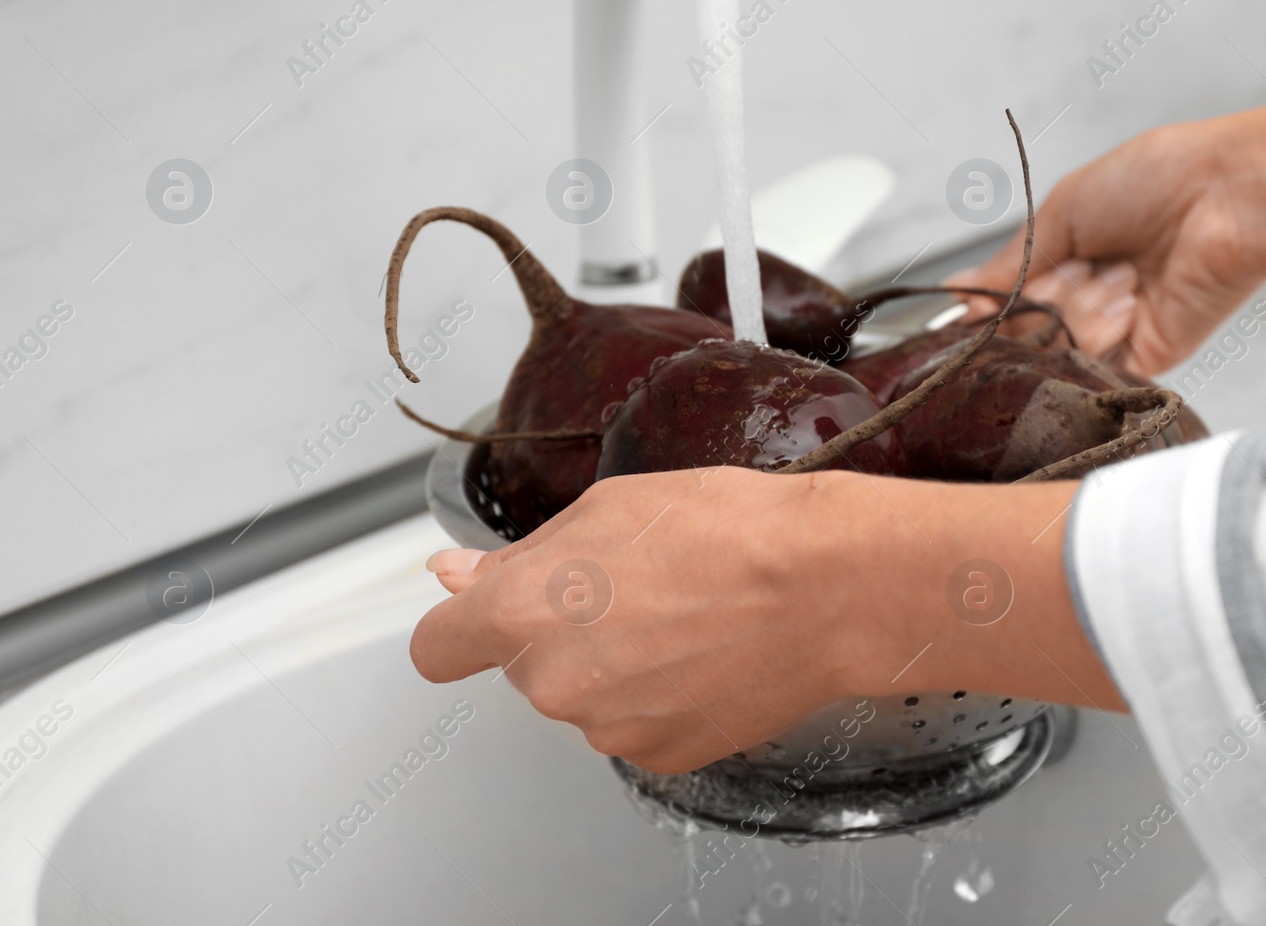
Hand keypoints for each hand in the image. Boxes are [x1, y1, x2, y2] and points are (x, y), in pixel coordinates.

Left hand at [410, 467, 1119, 773]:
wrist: (828, 588)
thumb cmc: (729, 529)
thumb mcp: (608, 507)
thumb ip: (522, 555)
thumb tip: (459, 576)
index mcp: (523, 612)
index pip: (437, 648)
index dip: (460, 625)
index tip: (482, 611)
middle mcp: (552, 684)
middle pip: (523, 665)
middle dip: (559, 629)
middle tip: (633, 583)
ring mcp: (607, 730)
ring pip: (583, 695)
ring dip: (612, 663)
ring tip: (684, 613)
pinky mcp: (660, 757)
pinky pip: (634, 723)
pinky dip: (657, 695)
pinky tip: (704, 653)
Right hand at [952, 104, 1265, 373]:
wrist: (1227, 199)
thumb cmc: (1156, 181)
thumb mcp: (1062, 209)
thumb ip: (1008, 262)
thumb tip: (958, 292)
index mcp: (1070, 252)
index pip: (1007, 297)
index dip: (991, 302)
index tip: (977, 302)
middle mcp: (1088, 292)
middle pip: (1024, 327)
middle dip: (1038, 298)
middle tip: (1072, 267)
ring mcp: (1115, 327)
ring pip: (1055, 345)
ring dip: (1077, 307)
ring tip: (1120, 273)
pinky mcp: (1144, 357)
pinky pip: (1092, 363)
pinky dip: (1102, 330)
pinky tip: (1131, 300)